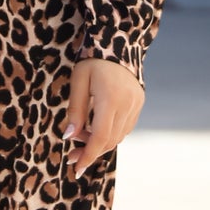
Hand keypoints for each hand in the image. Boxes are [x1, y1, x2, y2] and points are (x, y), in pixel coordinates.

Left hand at [63, 58, 143, 177]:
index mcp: (110, 98)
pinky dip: (111, 134)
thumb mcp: (78, 81)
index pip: (99, 136)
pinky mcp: (139, 103)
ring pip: (119, 136)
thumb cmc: (92, 60)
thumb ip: (75, 110)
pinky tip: (96, 130)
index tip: (76, 168)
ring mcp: (136, 104)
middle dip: (91, 152)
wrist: (118, 41)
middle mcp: (127, 104)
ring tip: (81, 140)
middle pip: (110, 140)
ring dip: (100, 143)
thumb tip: (70, 137)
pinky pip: (125, 127)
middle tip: (73, 158)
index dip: (88, 155)